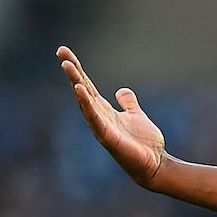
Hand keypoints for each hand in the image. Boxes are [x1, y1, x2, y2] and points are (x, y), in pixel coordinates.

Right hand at [56, 46, 166, 186]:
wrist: (154, 164)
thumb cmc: (143, 143)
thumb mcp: (136, 116)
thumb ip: (128, 104)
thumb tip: (121, 91)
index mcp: (105, 110)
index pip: (87, 85)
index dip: (78, 69)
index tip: (64, 52)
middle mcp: (99, 116)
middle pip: (83, 89)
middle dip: (73, 70)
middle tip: (61, 51)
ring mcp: (101, 126)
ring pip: (85, 101)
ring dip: (76, 82)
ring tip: (67, 65)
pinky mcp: (107, 136)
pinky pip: (94, 117)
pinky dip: (86, 104)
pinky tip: (79, 90)